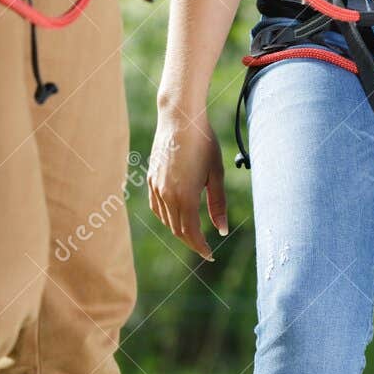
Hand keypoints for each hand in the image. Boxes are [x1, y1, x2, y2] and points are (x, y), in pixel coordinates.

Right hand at [147, 107, 227, 260]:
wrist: (180, 118)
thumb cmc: (204, 142)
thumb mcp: (216, 173)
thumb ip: (218, 204)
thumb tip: (221, 230)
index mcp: (185, 196)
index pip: (192, 233)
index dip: (201, 247)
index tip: (211, 255)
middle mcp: (167, 195)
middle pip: (178, 230)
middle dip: (192, 242)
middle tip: (205, 249)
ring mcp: (156, 187)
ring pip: (166, 220)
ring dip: (180, 231)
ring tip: (194, 234)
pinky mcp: (151, 178)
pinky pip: (157, 207)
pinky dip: (167, 218)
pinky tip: (176, 216)